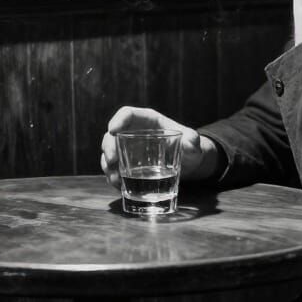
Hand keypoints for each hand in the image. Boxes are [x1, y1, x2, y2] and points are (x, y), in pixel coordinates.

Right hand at [100, 107, 218, 188]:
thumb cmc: (189, 146)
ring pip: (110, 154)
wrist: (189, 163)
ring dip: (108, 166)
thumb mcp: (193, 142)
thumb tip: (191, 145)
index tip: (112, 130)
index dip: (118, 120)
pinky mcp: (128, 165)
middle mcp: (134, 133)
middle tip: (112, 162)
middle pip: (112, 135)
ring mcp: (129, 150)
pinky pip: (115, 169)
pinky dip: (113, 177)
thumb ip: (193, 141)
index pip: (127, 114)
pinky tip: (119, 186)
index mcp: (148, 121)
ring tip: (116, 180)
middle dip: (108, 148)